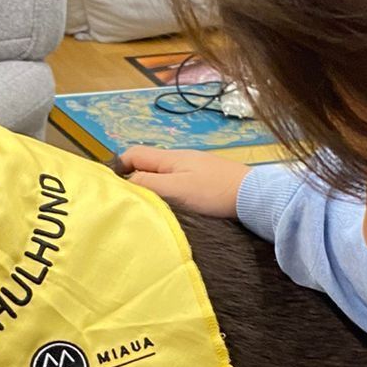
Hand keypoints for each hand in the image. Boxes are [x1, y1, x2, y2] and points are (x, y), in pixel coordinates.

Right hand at [120, 147, 250, 218]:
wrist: (254, 197)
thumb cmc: (213, 192)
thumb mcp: (175, 189)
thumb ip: (148, 184)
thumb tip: (125, 184)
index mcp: (168, 158)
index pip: (132, 154)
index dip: (118, 168)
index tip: (112, 191)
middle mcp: (179, 160)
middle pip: (146, 166)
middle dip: (133, 182)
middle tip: (128, 205)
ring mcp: (194, 170)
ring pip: (162, 177)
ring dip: (152, 191)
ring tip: (148, 212)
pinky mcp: (206, 183)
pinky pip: (178, 186)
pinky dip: (169, 196)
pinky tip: (173, 211)